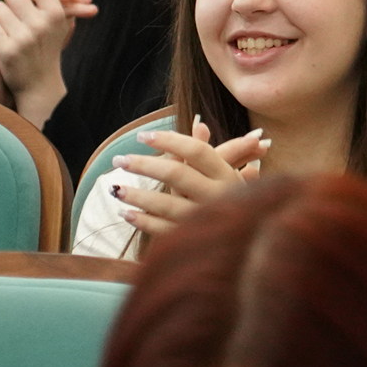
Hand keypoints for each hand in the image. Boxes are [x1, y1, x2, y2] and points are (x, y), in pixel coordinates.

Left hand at [0, 0, 96, 125]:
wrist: (40, 83)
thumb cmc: (48, 43)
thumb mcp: (60, 19)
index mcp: (56, 12)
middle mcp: (41, 23)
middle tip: (15, 11)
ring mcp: (23, 37)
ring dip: (1, 16)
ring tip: (12, 28)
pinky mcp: (6, 50)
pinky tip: (5, 39)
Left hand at [109, 124, 270, 241]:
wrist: (250, 244)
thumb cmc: (235, 203)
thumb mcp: (228, 175)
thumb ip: (211, 151)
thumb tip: (199, 123)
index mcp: (227, 175)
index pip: (197, 151)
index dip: (169, 140)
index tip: (142, 136)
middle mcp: (219, 196)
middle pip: (177, 174)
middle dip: (145, 165)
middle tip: (120, 159)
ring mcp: (205, 220)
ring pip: (166, 205)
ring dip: (138, 196)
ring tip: (116, 189)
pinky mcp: (194, 242)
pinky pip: (164, 231)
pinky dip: (144, 222)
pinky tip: (126, 214)